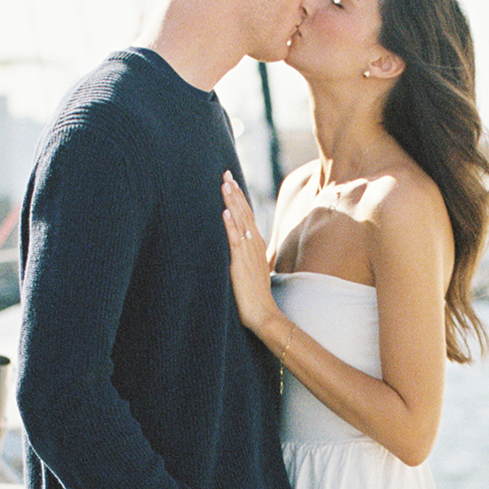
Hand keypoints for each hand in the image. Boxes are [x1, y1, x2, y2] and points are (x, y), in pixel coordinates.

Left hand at [222, 172, 277, 337]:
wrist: (264, 314)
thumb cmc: (256, 297)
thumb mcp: (252, 271)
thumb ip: (246, 258)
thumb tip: (237, 251)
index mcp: (256, 245)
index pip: (247, 215)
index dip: (239, 197)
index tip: (231, 182)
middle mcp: (254, 245)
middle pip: (245, 212)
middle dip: (235, 192)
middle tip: (226, 173)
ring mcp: (248, 253)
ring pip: (241, 222)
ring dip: (232, 202)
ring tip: (225, 184)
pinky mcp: (241, 264)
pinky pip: (236, 240)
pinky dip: (231, 225)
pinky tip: (225, 212)